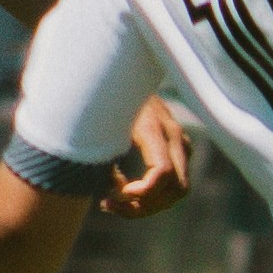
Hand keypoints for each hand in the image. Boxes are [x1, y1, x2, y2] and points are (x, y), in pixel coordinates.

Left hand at [100, 104, 194, 220]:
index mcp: (153, 127)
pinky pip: (174, 181)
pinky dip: (151, 193)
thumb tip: (96, 187)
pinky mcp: (177, 146)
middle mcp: (173, 135)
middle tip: (110, 204)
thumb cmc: (99, 95)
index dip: (141, 195)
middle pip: (177, 189)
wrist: (119, 67)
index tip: (110, 195)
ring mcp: (180, 141)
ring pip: (179, 189)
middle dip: (145, 206)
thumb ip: (94, 153)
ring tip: (113, 201)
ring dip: (149, 203)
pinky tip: (121, 187)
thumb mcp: (93, 121)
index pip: (162, 174)